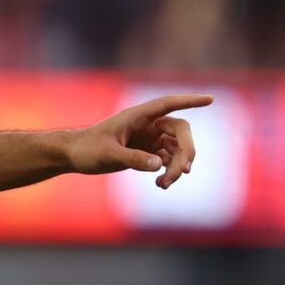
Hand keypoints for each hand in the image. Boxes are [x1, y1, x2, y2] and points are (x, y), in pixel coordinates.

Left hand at [64, 93, 212, 189]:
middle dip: (186, 152)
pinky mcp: (147, 152)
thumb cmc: (87, 149)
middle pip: (180, 132)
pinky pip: (168, 160)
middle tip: (182, 172)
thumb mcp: (108, 155)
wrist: (74, 156)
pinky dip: (169, 172)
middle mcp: (148, 125)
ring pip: (177, 149)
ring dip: (177, 167)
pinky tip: (161, 185)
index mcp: (138, 116)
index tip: (210, 99)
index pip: (168, 104)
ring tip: (163, 185)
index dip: (190, 101)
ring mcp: (149, 138)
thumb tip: (160, 165)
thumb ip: (133, 159)